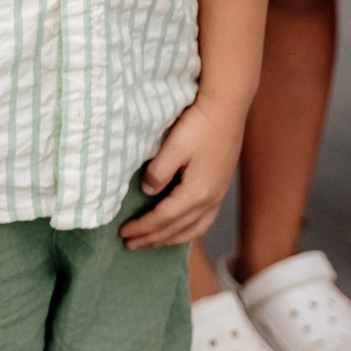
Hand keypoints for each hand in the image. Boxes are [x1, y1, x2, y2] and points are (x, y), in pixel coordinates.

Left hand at [120, 99, 244, 248]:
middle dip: (152, 238)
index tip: (123, 232)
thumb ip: (158, 172)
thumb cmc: (200, 124)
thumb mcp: (174, 146)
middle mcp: (210, 200)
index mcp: (196, 193)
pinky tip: (180, 228)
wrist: (227, 107)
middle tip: (130, 244)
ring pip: (193, 229)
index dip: (142, 228)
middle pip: (177, 229)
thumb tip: (147, 192)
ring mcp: (218, 195)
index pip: (163, 219)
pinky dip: (188, 230)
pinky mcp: (221, 188)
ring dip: (170, 239)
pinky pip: (204, 221)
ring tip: (153, 242)